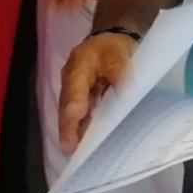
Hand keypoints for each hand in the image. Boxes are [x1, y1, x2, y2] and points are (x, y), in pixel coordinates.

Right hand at [58, 33, 136, 154]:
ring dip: (74, 131)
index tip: (75, 117)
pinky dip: (82, 127)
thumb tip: (125, 92)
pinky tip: (88, 142)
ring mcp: (75, 91)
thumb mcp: (118, 52)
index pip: (75, 87)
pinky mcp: (82, 98)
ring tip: (77, 152)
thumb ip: (119, 70)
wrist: (112, 40)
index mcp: (79, 66)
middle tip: (69, 148)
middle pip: (68, 105)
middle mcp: (72, 80)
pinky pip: (80, 114)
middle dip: (68, 126)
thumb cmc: (113, 47)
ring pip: (71, 113)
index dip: (74, 103)